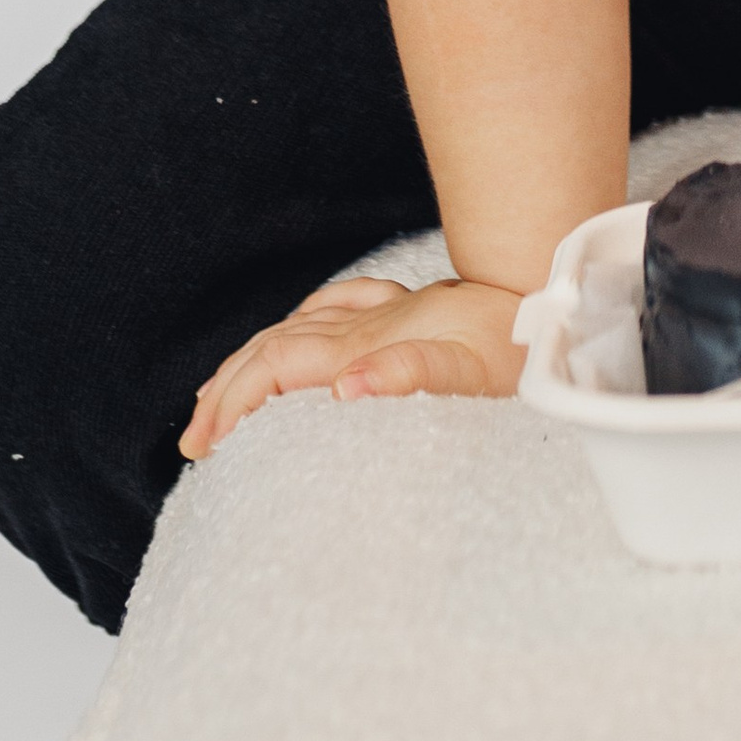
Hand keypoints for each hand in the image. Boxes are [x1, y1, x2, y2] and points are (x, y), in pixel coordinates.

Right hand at [178, 272, 526, 461]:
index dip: (232, 403)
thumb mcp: (467, 371)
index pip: (275, 370)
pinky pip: (332, 309)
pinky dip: (298, 324)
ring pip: (293, 329)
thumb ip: (409, 376)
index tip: (205, 445)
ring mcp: (380, 315)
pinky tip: (295, 329)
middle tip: (194, 440)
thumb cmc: (511, 344)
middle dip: (224, 392)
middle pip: (270, 350)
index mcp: (366, 346)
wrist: (545, 296)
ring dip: (249, 361)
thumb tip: (344, 388)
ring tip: (218, 394)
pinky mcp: (403, 311)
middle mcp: (363, 326)